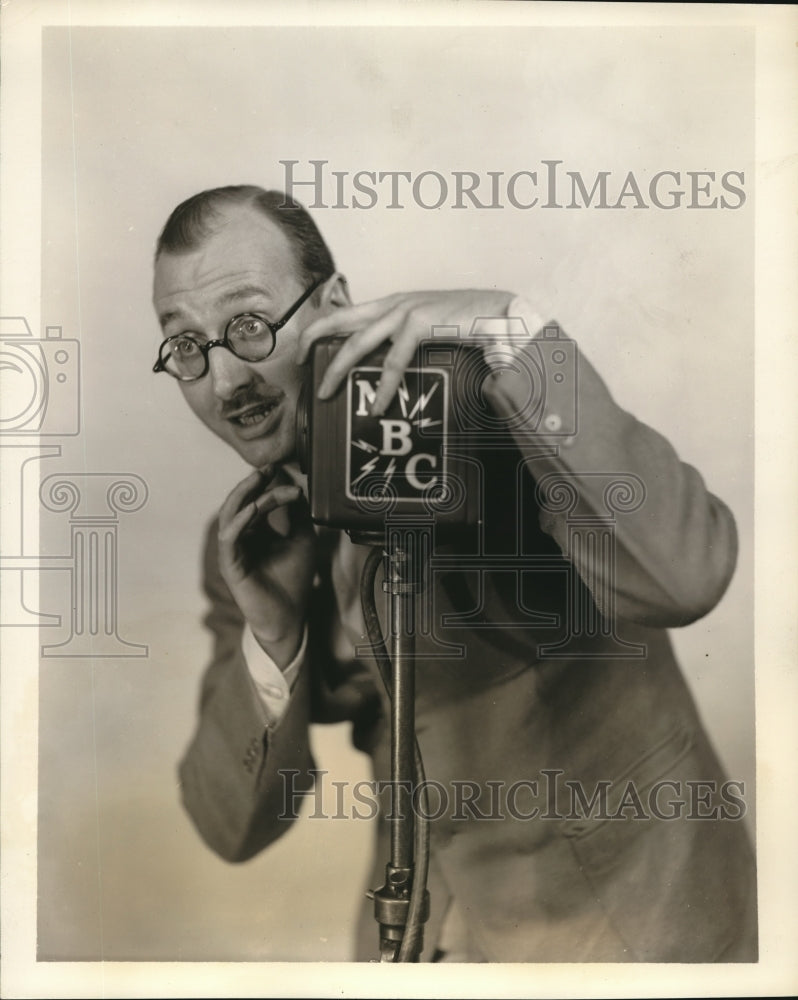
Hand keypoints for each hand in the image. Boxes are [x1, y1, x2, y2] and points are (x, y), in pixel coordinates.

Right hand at [217, 467, 315, 668]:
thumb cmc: (294, 579)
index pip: (256, 500)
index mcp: (255, 531)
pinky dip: (240, 521)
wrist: (290, 616)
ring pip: (231, 515)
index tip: (282, 470)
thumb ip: (298, 515)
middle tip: (268, 468)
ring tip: (260, 481)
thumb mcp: (301, 539)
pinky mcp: (230, 565)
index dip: (267, 484)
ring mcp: (233, 551)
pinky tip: (254, 509)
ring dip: (246, 496)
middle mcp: (241, 538)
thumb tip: (299, 487)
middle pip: (240, 502)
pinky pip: (229, 538)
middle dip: (252, 483)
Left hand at [297, 289, 514, 414]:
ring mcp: (406, 311)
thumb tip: (390, 371)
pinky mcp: (422, 324)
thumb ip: (409, 344)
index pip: (347, 312)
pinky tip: (379, 404)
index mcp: (394, 303)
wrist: (503, 312)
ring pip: (358, 342)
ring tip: (327, 393)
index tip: (303, 349)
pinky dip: (385, 386)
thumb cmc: (471, 324)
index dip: (321, 327)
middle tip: (296, 364)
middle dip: (313, 342)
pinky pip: (394, 360)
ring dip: (338, 370)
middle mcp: (394, 303)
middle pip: (340, 321)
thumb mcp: (431, 330)